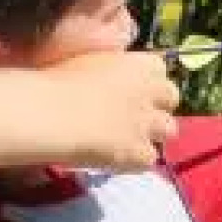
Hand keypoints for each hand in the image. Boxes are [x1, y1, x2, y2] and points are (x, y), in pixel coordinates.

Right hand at [41, 51, 180, 170]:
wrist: (48, 113)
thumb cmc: (56, 80)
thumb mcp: (89, 59)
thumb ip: (111, 67)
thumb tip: (112, 75)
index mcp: (138, 64)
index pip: (158, 70)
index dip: (146, 82)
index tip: (131, 89)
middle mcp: (151, 91)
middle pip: (172, 98)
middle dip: (157, 105)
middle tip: (135, 116)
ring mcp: (148, 122)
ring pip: (169, 130)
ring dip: (151, 132)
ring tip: (126, 140)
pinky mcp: (139, 152)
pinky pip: (148, 159)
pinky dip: (134, 161)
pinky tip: (114, 160)